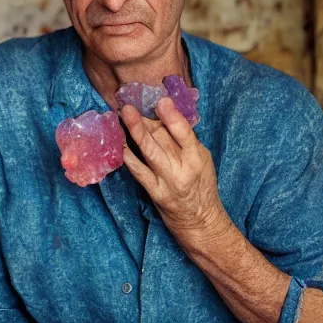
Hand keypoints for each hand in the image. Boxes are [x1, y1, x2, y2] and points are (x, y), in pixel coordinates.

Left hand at [121, 97, 227, 238]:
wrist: (201, 221)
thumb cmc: (201, 187)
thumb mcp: (202, 161)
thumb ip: (186, 142)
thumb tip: (167, 116)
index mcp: (198, 156)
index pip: (185, 133)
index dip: (172, 116)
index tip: (161, 100)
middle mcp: (183, 168)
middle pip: (163, 139)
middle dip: (146, 120)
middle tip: (130, 105)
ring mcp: (168, 181)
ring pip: (150, 152)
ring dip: (135, 132)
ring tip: (125, 116)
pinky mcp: (155, 193)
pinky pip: (139, 172)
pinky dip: (129, 157)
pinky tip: (120, 145)